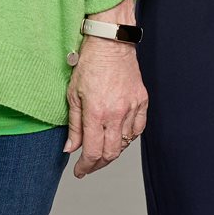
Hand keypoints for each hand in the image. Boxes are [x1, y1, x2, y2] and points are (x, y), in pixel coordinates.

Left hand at [64, 37, 146, 178]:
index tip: (80, 171)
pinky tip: (119, 137)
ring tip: (102, 150)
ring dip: (113, 151)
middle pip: (111, 153)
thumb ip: (74, 125)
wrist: (111, 43)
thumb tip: (71, 148)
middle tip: (89, 166)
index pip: (93, 152)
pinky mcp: (142, 101)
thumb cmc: (89, 64)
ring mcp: (132, 107)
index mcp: (96, 112)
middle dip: (98, 164)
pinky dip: (128, 137)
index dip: (86, 166)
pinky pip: (138, 129)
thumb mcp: (73, 95)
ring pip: (125, 143)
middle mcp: (116, 113)